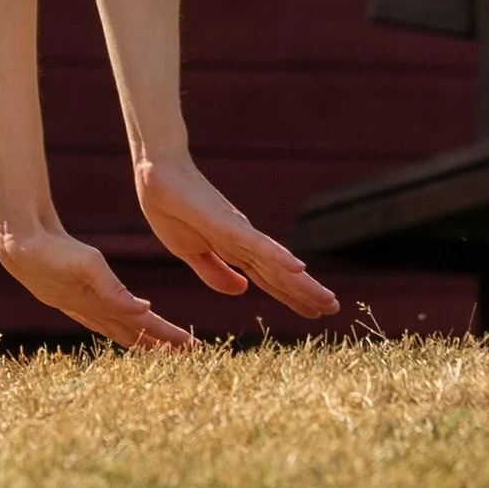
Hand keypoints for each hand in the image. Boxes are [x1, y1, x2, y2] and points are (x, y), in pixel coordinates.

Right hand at [0, 223, 195, 351]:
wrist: (18, 244)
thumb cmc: (54, 251)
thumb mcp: (88, 265)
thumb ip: (114, 290)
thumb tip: (144, 311)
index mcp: (101, 306)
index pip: (143, 326)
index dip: (168, 338)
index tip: (192, 348)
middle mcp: (93, 311)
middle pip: (135, 334)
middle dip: (161, 345)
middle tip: (189, 353)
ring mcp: (82, 307)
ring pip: (120, 329)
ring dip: (143, 338)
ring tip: (163, 348)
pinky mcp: (74, 298)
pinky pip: (105, 319)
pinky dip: (122, 325)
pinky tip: (126, 323)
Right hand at [135, 154, 340, 319]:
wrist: (155, 177)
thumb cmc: (171, 209)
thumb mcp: (191, 253)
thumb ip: (215, 272)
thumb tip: (242, 290)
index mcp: (233, 249)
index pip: (268, 278)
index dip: (291, 295)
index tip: (314, 311)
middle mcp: (243, 241)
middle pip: (279, 274)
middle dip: (305, 292)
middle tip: (333, 309)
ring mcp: (238, 232)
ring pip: (276, 263)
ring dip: (302, 283)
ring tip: (327, 300)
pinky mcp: (227, 223)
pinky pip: (256, 244)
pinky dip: (278, 256)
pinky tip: (298, 268)